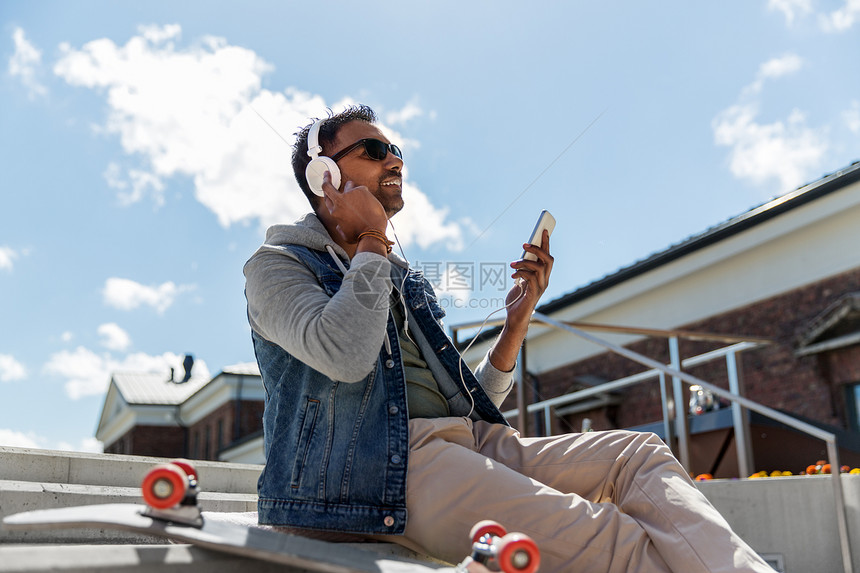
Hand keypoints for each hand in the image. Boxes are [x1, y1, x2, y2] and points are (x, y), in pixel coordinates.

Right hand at [321, 171, 388, 242]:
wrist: (372, 232)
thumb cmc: (360, 235)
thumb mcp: (345, 234)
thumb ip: (340, 228)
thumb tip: (339, 225)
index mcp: (334, 212)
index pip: (326, 197)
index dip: (325, 189)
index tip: (325, 181)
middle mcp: (339, 202)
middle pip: (328, 187)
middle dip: (327, 179)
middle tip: (327, 174)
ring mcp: (349, 194)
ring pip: (350, 186)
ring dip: (354, 191)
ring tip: (363, 202)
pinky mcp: (360, 191)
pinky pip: (362, 189)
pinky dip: (366, 195)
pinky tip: (370, 204)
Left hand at [487, 230, 552, 371]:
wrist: (515, 318)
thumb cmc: (517, 300)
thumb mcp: (519, 280)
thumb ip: (522, 270)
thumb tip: (521, 257)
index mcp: (543, 276)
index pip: (547, 256)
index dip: (546, 242)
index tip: (543, 229)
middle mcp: (545, 280)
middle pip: (548, 259)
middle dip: (538, 249)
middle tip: (524, 244)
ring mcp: (541, 287)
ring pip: (539, 267)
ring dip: (524, 262)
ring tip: (512, 264)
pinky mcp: (534, 294)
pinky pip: (531, 277)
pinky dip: (521, 273)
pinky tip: (513, 275)